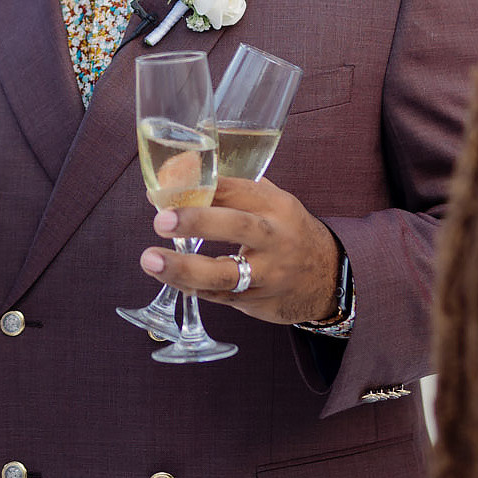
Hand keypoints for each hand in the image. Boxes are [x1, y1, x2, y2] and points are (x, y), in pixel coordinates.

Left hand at [139, 176, 340, 325]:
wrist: (327, 278)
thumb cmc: (288, 231)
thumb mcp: (272, 204)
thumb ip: (231, 192)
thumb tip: (177, 176)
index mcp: (276, 206)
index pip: (235, 190)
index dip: (198, 188)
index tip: (163, 188)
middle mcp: (275, 238)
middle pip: (237, 227)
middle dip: (196, 222)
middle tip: (160, 221)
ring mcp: (269, 274)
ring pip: (226, 273)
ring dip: (184, 268)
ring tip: (151, 260)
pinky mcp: (260, 301)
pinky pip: (222, 296)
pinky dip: (194, 288)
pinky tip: (170, 279)